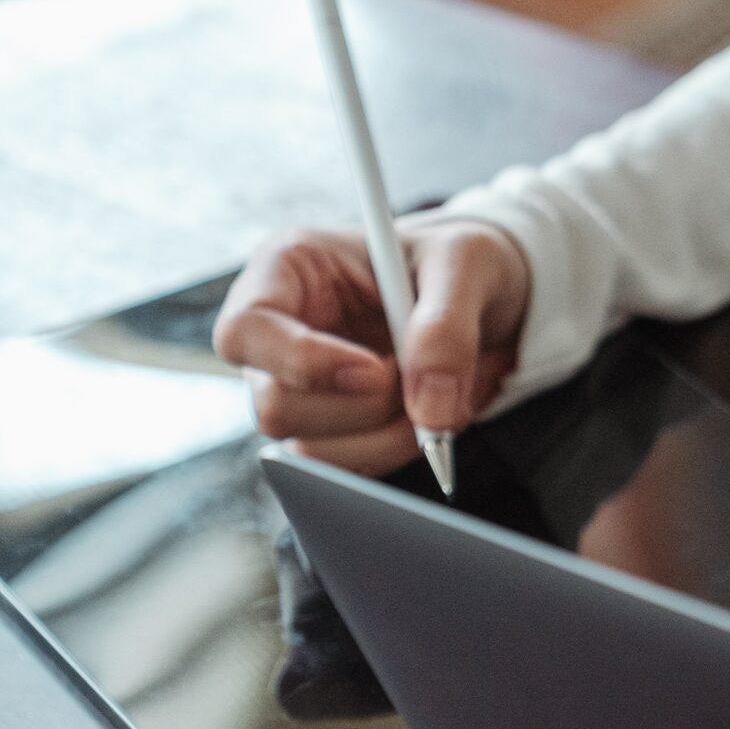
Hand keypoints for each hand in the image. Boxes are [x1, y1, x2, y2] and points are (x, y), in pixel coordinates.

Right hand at [212, 219, 531, 473]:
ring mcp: (298, 387)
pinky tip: (436, 413)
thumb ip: (447, 326)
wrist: (485, 294)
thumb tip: (429, 412)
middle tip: (428, 379)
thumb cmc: (457, 261)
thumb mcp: (467, 261)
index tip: (376, 370)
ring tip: (446, 395)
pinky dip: (400, 451)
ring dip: (388, 437)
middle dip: (365, 408)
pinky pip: (348, 467)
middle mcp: (277, 333)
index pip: (245, 331)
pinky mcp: (330, 428)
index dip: (303, 362)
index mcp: (286, 269)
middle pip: (276, 406)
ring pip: (312, 449)